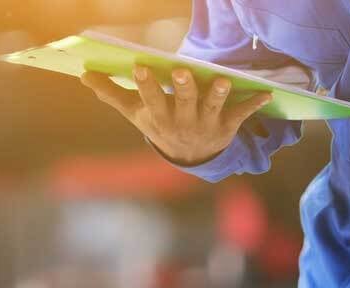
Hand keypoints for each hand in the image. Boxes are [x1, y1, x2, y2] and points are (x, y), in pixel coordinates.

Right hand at [81, 66, 271, 165]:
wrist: (189, 158)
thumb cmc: (159, 125)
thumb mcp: (135, 113)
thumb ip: (112, 94)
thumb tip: (84, 76)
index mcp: (159, 117)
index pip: (151, 99)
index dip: (147, 85)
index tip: (141, 66)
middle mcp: (182, 122)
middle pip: (183, 102)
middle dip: (183, 88)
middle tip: (183, 70)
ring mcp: (206, 124)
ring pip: (213, 107)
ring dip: (218, 94)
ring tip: (222, 80)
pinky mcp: (227, 126)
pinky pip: (241, 114)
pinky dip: (254, 104)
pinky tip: (266, 93)